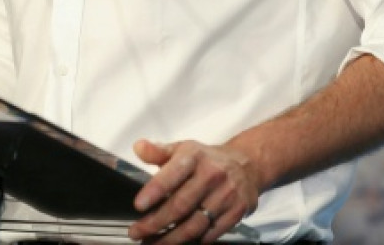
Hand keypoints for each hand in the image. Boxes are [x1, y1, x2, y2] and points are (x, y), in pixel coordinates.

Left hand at [127, 139, 260, 243]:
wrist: (246, 165)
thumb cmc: (206, 160)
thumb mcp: (182, 149)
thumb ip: (157, 151)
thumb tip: (138, 147)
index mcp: (194, 156)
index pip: (172, 174)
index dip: (154, 191)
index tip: (139, 205)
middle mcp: (212, 175)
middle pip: (181, 205)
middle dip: (155, 223)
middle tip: (137, 232)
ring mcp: (226, 195)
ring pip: (195, 224)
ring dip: (171, 238)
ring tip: (153, 243)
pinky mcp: (237, 211)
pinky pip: (211, 233)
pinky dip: (193, 241)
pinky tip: (178, 242)